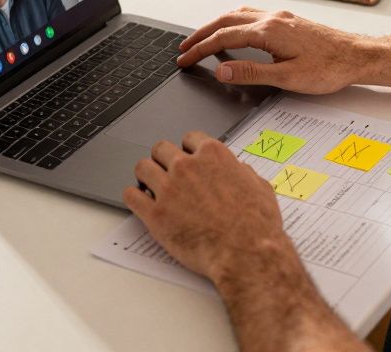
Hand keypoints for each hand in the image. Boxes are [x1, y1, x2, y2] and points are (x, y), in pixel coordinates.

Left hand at [122, 131, 296, 283]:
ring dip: (146, 175)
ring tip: (149, 186)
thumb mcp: (260, 187)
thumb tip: (237, 170)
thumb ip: (242, 173)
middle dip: (163, 159)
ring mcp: (169, 189)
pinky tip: (140, 202)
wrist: (246, 253)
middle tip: (166, 172)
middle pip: (161, 148)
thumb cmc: (257, 225)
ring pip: (142, 167)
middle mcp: (187, 166)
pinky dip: (134, 197)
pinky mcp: (155, 214)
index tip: (186, 158)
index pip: (190, 138)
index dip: (188, 149)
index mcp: (213, 155)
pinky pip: (131, 196)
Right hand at [176, 7, 376, 92]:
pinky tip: (234, 31)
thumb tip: (222, 70)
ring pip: (238, 15)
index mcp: (269, 31)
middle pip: (225, 21)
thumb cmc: (329, 68)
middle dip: (201, 34)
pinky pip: (252, 16)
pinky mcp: (288, 21)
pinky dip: (234, 23)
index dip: (200, 49)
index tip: (184, 58)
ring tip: (202, 39)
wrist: (358, 56)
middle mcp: (272, 19)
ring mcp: (281, 18)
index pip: (223, 38)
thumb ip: (251, 73)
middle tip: (184, 48)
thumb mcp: (288, 78)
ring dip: (216, 25)